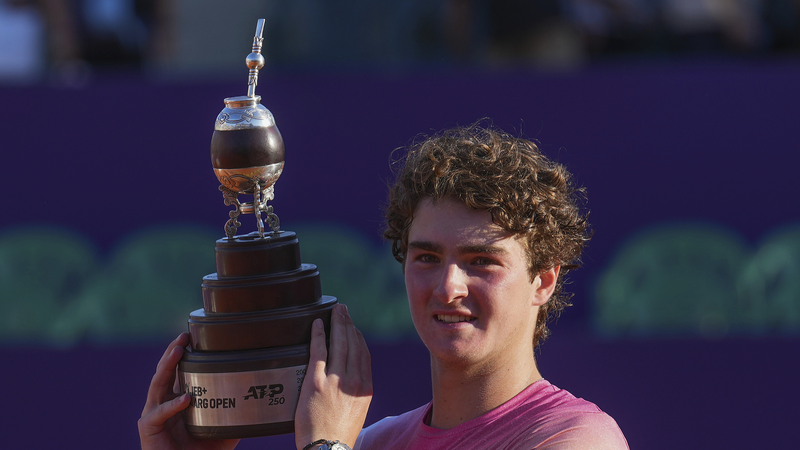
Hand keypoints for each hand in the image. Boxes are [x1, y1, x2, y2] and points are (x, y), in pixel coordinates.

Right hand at [138, 333, 239, 449]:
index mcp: (178, 399)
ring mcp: (153, 413)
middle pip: (164, 371)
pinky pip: (159, 413)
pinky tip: (185, 399)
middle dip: (172, 351)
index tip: (193, 337)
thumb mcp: (223, 431)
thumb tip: (258, 401)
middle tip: (183, 336)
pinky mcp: (148, 428)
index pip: (178, 372)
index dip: (183, 354)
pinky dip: (172, 406)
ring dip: (167, 366)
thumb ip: (235, 416)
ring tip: (178, 352)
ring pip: (157, 385)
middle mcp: (163, 402)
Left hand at [294, 304, 372, 449]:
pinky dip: (319, 334)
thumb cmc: (338, 435)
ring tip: (334, 310)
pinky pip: (319, 351)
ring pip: (339, 343)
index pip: (364, 354)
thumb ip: (355, 391)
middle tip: (342, 309)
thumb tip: (350, 377)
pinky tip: (317, 324)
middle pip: (353, 343)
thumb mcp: (357, 411)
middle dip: (348, 323)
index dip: (358, 336)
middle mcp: (354, 381)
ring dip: (337, 323)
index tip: (353, 326)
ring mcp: (336, 381)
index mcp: (365, 388)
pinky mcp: (317, 383)